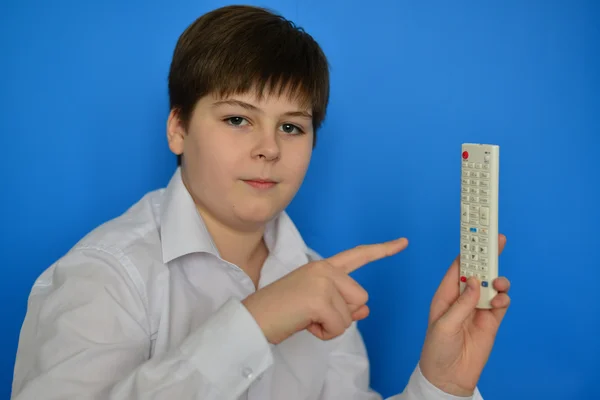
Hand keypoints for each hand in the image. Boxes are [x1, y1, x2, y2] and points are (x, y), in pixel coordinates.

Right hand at [242, 237, 408, 343]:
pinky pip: (339, 326)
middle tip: (312, 313)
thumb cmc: (282, 312)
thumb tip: (365, 310)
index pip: (358, 255)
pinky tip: (305, 323)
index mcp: (322, 266)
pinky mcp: (319, 298)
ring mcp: (322, 281)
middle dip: (342, 314)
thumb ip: (343, 304)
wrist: (254, 319)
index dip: (383, 250)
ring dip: (332, 325)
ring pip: (350, 314)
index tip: (403, 242)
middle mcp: (324, 268)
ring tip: (306, 318)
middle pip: (360, 297)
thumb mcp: (317, 306)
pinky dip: (324, 333)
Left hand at [419, 234, 510, 395]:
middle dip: (488, 256)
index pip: (458, 267)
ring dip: (498, 280)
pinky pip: (501, 303)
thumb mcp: (444, 325)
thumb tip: (477, 282)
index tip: (477, 235)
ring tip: (500, 282)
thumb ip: (462, 304)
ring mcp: (478, 308)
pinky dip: (503, 298)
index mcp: (446, 294)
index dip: (468, 250)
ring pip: (492, 286)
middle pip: (478, 271)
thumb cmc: (437, 349)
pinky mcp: (491, 321)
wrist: (449, 377)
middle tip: (499, 241)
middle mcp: (463, 298)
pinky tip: (501, 300)